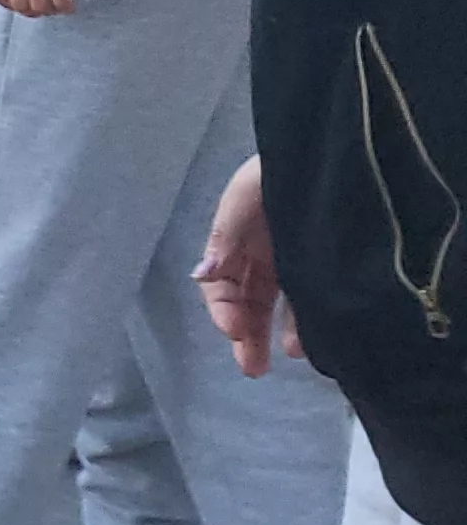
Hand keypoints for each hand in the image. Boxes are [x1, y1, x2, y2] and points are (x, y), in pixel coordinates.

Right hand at [193, 156, 300, 377]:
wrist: (323, 156)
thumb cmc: (275, 175)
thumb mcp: (242, 201)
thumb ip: (224, 239)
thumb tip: (200, 276)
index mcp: (233, 243)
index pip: (220, 287)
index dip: (223, 312)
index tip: (235, 332)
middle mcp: (258, 258)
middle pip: (246, 304)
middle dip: (245, 336)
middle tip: (253, 369)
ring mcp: (289, 263)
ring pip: (275, 307)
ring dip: (274, 334)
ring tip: (287, 356)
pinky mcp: (320, 265)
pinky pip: (309, 299)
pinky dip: (305, 322)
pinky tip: (311, 339)